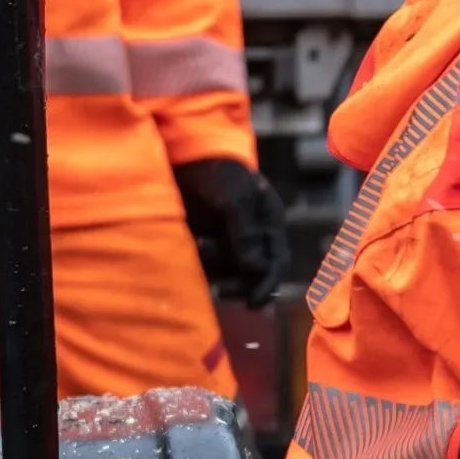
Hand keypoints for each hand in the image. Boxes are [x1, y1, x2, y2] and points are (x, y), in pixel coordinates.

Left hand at [173, 155, 288, 303]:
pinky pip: (208, 265)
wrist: (183, 154)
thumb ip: (245, 236)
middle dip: (239, 284)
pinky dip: (201, 266)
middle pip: (253, 273)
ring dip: (216, 271)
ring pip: (229, 271)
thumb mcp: (235, 201)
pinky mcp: (206, 240)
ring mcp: (228, 239)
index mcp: (268, 223)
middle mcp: (252, 235)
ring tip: (199, 247)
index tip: (254, 304)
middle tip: (221, 292)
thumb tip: (256, 270)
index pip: (276, 261)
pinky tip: (190, 250)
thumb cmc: (217, 172)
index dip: (267, 284)